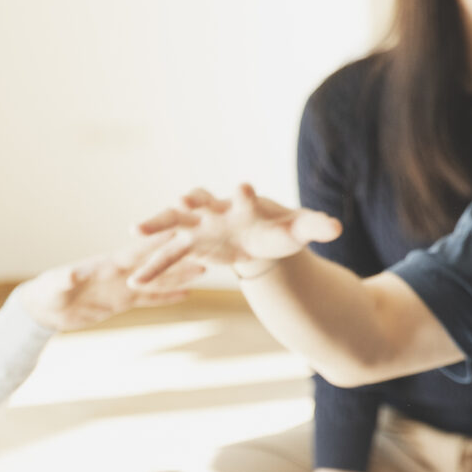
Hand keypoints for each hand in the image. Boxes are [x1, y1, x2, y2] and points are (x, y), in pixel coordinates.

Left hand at [20, 232, 207, 329]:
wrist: (45, 306)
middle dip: (178, 256)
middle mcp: (119, 272)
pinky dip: (167, 296)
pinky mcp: (121, 301)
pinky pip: (149, 299)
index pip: (135, 252)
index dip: (155, 243)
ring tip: (205, 269)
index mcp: (106, 265)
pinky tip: (187, 294)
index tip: (177, 231)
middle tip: (205, 248)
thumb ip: (67, 278)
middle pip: (154, 262)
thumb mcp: (56, 285)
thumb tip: (74, 273)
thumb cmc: (48, 292)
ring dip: (180, 274)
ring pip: (158, 280)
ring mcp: (122, 286)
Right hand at [129, 183, 340, 279]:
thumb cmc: (277, 230)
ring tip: (135, 230)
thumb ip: (314, 226)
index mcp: (244, 207)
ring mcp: (198, 228)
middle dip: (190, 201)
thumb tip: (336, 227)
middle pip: (199, 201)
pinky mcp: (188, 245)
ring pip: (173, 224)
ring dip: (156, 225)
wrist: (257, 236)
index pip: (244, 197)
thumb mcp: (297, 230)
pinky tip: (135, 284)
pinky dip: (151, 270)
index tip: (245, 187)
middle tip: (182, 200)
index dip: (243, 194)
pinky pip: (165, 257)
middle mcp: (216, 211)